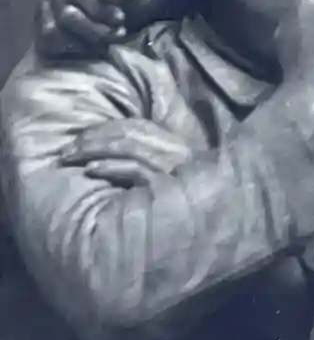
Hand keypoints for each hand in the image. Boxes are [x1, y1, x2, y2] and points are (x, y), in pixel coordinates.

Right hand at [36, 0, 163, 58]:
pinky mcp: (43, 23)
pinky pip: (47, 43)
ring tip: (105, 40)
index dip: (100, 11)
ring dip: (83, 42)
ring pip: (52, 31)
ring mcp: (45, 2)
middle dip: (95, 30)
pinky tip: (90, 47)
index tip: (120, 18)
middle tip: (116, 32)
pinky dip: (70, 49)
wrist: (128, 1)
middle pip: (65, 15)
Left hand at [59, 119, 194, 187]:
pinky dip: (111, 168)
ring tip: (71, 157)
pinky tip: (92, 170)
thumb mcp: (175, 171)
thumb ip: (153, 158)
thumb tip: (116, 154)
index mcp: (174, 142)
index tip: (80, 138)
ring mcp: (171, 165)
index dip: (104, 128)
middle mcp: (173, 149)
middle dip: (92, 138)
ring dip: (95, 150)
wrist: (220, 213)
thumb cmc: (193, 198)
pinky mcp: (166, 185)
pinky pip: (135, 170)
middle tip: (67, 150)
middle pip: (127, 133)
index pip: (135, 126)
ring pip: (128, 147)